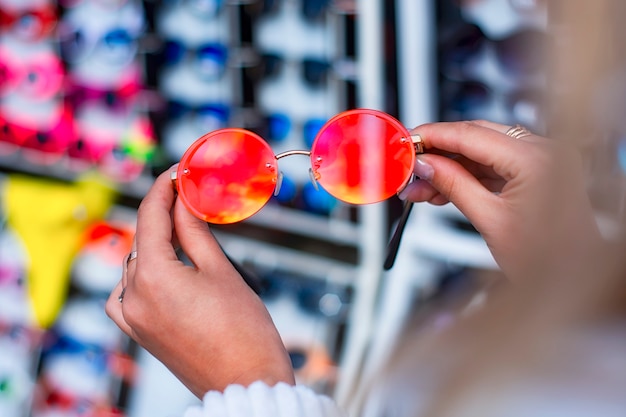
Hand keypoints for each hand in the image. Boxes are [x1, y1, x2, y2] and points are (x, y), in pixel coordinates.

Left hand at [105, 168, 294, 396]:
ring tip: (185, 230)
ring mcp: (132, 317)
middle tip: (188, 195)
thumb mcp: (221, 270)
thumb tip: (185, 201)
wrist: (246, 381)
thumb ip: (195, 231)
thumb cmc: (243, 332)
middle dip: (165, 213)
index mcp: (152, 276)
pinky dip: (144, 273)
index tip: (177, 171)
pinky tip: (164, 267)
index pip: (150, 215)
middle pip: (143, 238)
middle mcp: (132, 296)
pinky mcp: (138, 331)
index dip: (164, 187)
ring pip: (136, 263)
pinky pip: (128, 291)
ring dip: (157, 243)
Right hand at [399, 120, 603, 280]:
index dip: (432, 135)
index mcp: (536, 159)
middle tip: (409, 164)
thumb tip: (425, 165)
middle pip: (475, 137)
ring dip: (450, 166)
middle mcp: (544, 151)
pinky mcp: (539, 173)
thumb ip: (453, 185)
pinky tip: (443, 189)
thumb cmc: (549, 260)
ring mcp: (544, 161)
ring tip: (421, 187)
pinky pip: (495, 165)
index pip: (470, 134)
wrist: (576, 280)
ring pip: (482, 151)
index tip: (408, 140)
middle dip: (438, 152)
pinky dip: (468, 175)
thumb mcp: (489, 220)